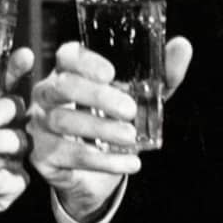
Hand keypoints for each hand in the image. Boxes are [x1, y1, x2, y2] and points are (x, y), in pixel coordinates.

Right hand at [28, 38, 192, 222]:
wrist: (95, 175)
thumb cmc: (113, 125)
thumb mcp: (142, 99)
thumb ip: (162, 75)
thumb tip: (182, 46)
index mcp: (69, 72)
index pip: (67, 56)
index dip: (86, 62)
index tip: (111, 73)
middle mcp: (48, 95)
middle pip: (62, 86)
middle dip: (97, 96)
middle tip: (129, 109)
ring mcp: (41, 125)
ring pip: (64, 121)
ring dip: (101, 129)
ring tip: (131, 137)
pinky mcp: (42, 155)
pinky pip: (70, 155)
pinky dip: (104, 160)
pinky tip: (130, 162)